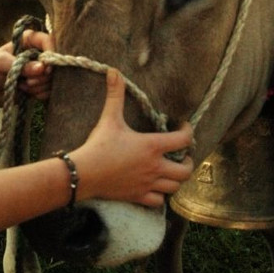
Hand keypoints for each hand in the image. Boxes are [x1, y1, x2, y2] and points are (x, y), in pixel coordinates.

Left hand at [0, 29, 53, 108]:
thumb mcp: (1, 63)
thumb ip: (21, 65)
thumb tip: (42, 68)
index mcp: (30, 40)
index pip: (49, 40)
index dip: (52, 54)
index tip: (46, 69)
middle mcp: (39, 53)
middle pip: (54, 63)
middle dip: (42, 77)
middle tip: (27, 81)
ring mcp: (41, 70)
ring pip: (53, 79)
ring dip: (38, 86)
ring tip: (22, 86)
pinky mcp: (41, 85)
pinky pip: (50, 91)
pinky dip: (40, 94)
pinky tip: (26, 92)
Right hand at [74, 69, 193, 206]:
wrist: (85, 173)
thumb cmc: (99, 144)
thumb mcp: (109, 118)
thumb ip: (115, 94)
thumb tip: (113, 71)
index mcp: (152, 146)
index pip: (183, 140)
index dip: (188, 131)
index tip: (184, 125)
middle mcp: (155, 167)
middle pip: (185, 170)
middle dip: (188, 161)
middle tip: (183, 155)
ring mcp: (148, 184)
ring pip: (175, 187)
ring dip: (177, 179)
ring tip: (172, 171)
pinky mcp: (138, 196)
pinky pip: (158, 201)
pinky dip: (161, 195)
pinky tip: (155, 187)